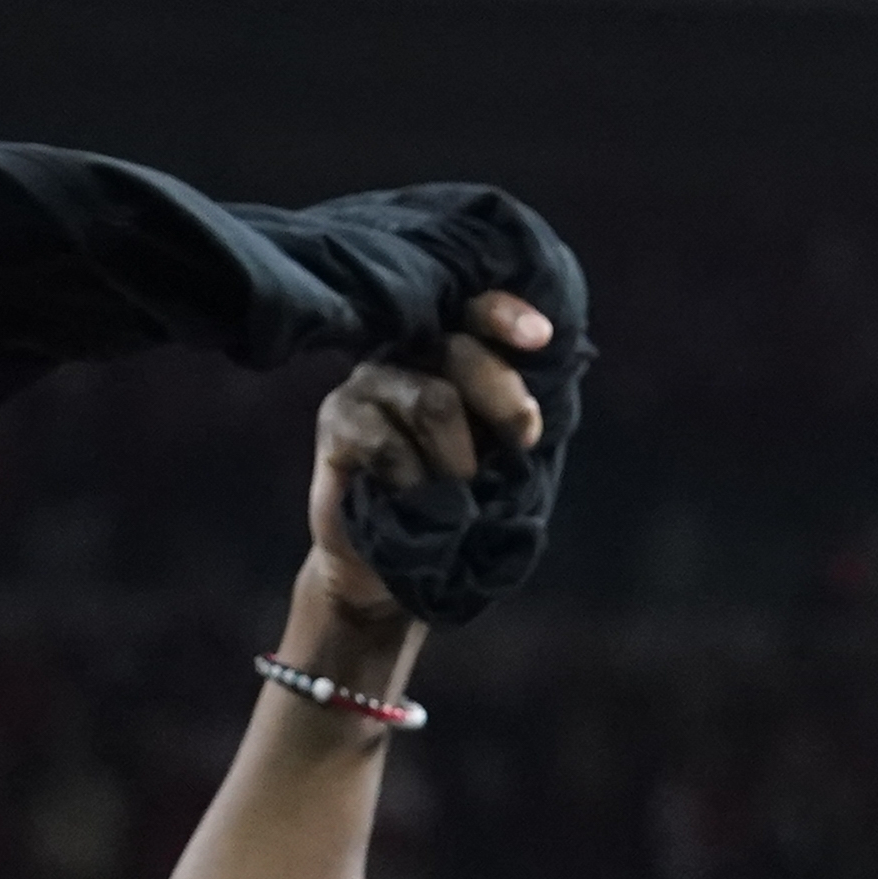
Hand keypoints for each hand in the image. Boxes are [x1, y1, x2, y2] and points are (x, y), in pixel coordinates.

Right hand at [300, 289, 559, 625]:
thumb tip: (533, 407)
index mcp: (449, 352)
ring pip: (432, 399)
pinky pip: (389, 442)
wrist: (386, 566)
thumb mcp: (497, 458)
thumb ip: (513, 420)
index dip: (506, 314)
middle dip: (502, 399)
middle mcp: (405, 353)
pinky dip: (415, 481)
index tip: (541, 338)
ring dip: (458, 455)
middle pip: (460, 352)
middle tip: (520, 443)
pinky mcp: (336, 419)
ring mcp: (367, 383)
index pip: (476, 311)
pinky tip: (411, 500)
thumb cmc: (450, 503)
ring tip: (457, 488)